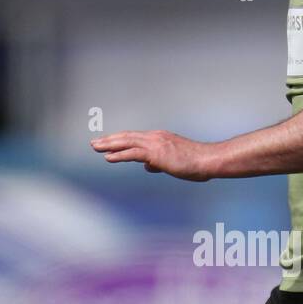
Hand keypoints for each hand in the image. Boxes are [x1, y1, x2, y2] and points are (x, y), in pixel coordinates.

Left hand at [90, 130, 213, 181]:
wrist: (208, 160)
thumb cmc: (196, 163)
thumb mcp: (174, 162)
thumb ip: (159, 163)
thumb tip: (148, 166)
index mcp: (160, 138)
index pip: (135, 138)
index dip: (120, 140)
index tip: (108, 143)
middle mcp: (155, 137)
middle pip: (127, 137)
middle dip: (109, 140)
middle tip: (94, 143)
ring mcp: (155, 143)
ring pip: (127, 142)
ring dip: (109, 144)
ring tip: (95, 147)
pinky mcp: (156, 153)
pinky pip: (133, 153)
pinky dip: (119, 155)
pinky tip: (108, 157)